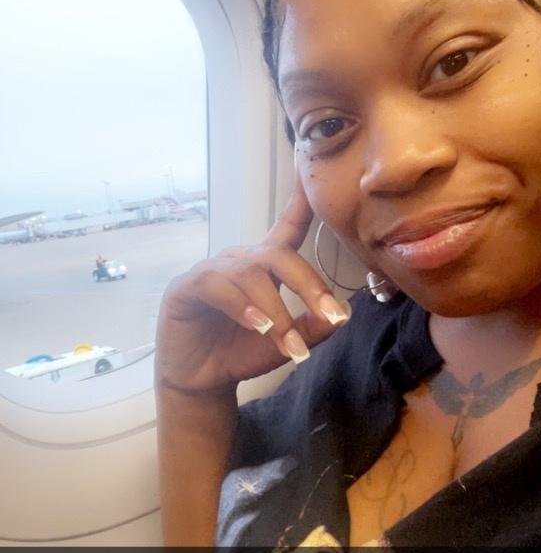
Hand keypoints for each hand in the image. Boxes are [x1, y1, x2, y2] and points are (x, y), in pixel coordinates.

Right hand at [155, 176, 350, 395]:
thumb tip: (343, 314)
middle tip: (329, 315)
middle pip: (278, 255)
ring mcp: (211, 271)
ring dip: (275, 310)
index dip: (301, 201)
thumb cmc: (241, 353)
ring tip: (288, 343)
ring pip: (250, 274)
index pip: (287, 227)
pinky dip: (241, 306)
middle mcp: (239, 261)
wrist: (201, 382)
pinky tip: (257, 326)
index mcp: (264, 266)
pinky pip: (216, 285)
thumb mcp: (285, 344)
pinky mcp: (186, 288)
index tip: (310, 170)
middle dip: (308, 285)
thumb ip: (312, 328)